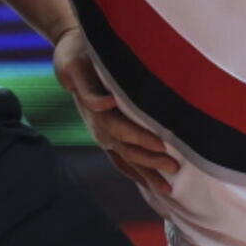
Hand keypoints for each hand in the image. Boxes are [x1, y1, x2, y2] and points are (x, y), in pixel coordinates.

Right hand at [53, 24, 179, 191]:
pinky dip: (137, 173)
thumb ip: (88, 88)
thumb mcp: (74, 65)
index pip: (122, 130)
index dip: (142, 139)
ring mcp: (102, 134)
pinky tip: (150, 184)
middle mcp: (100, 128)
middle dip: (151, 162)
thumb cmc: (76, 55)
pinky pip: (122, 160)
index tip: (163, 146)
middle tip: (175, 170)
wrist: (70, 55)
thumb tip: (107, 102)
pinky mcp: (106, 135)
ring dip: (147, 175)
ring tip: (168, 190)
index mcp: (97, 112)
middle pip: (128, 151)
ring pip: (127, 160)